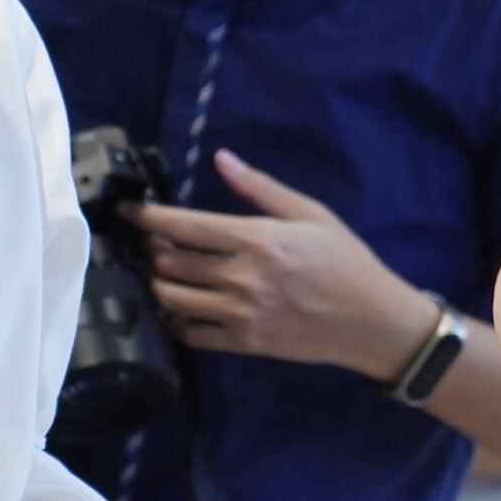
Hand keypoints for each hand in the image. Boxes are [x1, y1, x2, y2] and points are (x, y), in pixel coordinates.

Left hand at [133, 151, 428, 375]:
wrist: (371, 321)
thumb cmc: (344, 260)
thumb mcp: (310, 213)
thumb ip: (261, 188)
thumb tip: (221, 158)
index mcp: (255, 238)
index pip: (184, 226)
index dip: (148, 217)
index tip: (129, 211)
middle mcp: (240, 276)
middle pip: (170, 262)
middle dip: (153, 250)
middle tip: (153, 243)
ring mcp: (239, 313)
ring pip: (172, 298)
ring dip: (159, 284)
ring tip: (163, 273)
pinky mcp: (243, 342)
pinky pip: (190, 334)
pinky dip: (176, 320)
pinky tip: (181, 308)